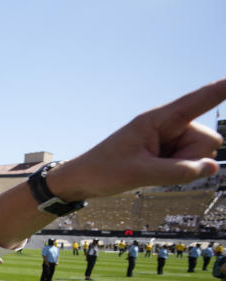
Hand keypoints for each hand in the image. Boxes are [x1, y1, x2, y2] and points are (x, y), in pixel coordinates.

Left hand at [51, 78, 225, 199]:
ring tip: (150, 170)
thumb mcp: (139, 174)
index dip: (224, 88)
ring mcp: (168, 140)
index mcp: (157, 120)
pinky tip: (154, 173)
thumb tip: (212, 168)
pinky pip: (189, 163)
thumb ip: (178, 172)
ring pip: (200, 154)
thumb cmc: (103, 171)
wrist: (81, 180)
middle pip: (207, 140)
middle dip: (192, 158)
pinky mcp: (167, 153)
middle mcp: (167, 126)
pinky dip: (179, 171)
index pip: (199, 100)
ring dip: (184, 167)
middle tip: (156, 168)